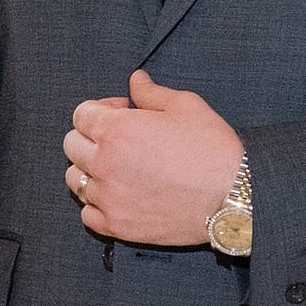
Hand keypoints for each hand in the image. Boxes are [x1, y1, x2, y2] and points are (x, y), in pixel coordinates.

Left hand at [64, 73, 244, 243]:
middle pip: (71, 145)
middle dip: (91, 137)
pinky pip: (87, 213)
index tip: (124, 114)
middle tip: (121, 140)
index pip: (80, 114)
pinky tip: (119, 196)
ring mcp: (109, 197)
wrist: (234, 198)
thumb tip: (135, 80)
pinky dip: (97, 204)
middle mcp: (105, 163)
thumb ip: (152, 93)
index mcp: (117, 130)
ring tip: (119, 169)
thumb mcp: (187, 107)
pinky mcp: (118, 225)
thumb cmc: (214, 149)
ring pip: (75, 179)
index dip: (102, 109)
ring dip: (91, 170)